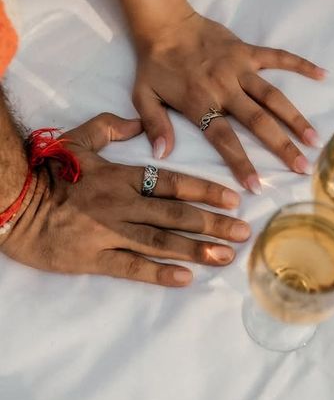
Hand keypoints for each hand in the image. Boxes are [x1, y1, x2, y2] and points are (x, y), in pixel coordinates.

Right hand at [0, 113, 249, 285]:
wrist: (12, 201)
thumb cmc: (48, 169)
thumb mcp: (79, 139)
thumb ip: (111, 128)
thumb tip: (141, 121)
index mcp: (121, 175)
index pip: (172, 183)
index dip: (205, 191)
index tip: (232, 200)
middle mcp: (122, 204)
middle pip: (175, 214)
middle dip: (213, 223)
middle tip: (243, 232)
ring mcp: (109, 232)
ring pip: (160, 241)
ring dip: (196, 249)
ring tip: (226, 256)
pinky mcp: (93, 258)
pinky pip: (131, 267)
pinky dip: (159, 273)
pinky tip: (186, 278)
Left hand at [133, 12, 325, 193]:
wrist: (163, 23)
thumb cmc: (154, 64)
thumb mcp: (142, 96)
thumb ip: (154, 125)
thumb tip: (161, 154)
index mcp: (200, 103)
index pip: (224, 139)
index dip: (241, 163)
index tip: (257, 186)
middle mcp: (225, 88)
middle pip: (258, 122)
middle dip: (281, 147)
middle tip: (302, 168)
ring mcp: (239, 68)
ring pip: (273, 96)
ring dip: (295, 118)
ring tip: (313, 139)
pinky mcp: (247, 51)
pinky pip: (278, 57)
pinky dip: (300, 65)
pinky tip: (322, 75)